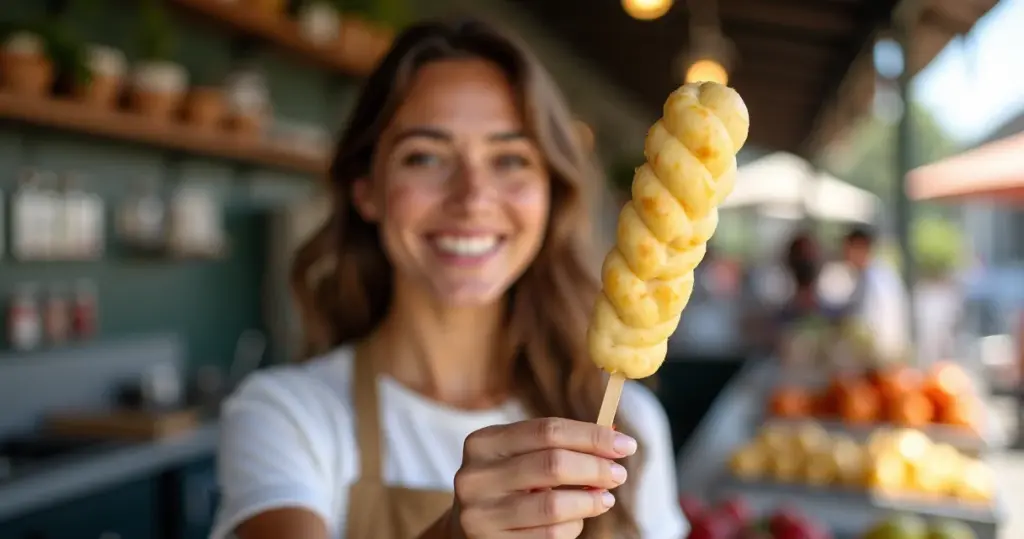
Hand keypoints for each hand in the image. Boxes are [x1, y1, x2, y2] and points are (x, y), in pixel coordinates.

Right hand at [450, 417, 636, 538]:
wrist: (468, 528)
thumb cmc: (508, 486)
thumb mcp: (522, 457)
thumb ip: (560, 445)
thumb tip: (614, 435)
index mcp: (483, 443)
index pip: (548, 430)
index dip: (592, 436)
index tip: (626, 444)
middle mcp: (475, 477)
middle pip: (553, 464)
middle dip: (596, 467)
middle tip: (619, 474)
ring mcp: (480, 515)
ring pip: (553, 505)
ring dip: (590, 502)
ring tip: (605, 499)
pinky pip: (549, 536)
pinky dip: (572, 527)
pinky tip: (577, 520)